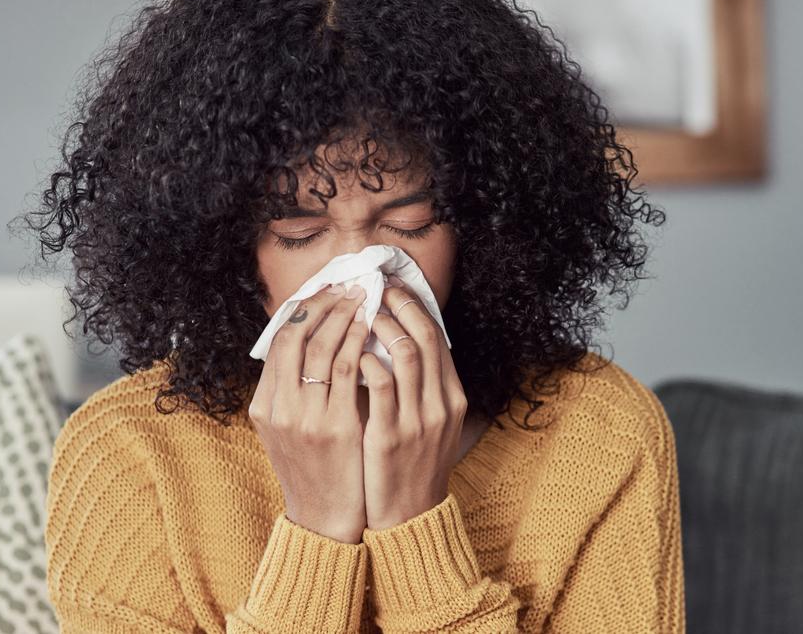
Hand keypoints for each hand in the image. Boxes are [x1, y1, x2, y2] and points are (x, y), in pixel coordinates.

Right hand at [248, 282, 369, 543]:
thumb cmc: (315, 470)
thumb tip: (312, 343)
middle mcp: (278, 408)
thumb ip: (293, 391)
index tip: (327, 290)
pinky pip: (346, 371)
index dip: (304, 309)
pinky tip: (372, 329)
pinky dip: (358, 343)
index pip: (279, 340)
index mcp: (264, 405)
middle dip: (324, 304)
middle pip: (295, 336)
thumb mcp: (289, 429)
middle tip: (349, 285)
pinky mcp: (334, 428)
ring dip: (344, 316)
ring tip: (364, 298)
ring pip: (320, 347)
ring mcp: (304, 418)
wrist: (324, 519)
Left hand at [359, 276, 467, 529]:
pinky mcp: (391, 437)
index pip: (438, 336)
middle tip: (373, 287)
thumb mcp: (429, 423)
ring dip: (381, 326)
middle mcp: (441, 404)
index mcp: (452, 397)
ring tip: (360, 313)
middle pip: (426, 336)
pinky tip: (350, 354)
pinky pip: (380, 387)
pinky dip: (366, 362)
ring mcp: (418, 421)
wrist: (409, 516)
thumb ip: (421, 386)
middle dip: (398, 305)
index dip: (415, 305)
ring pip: (407, 354)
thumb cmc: (411, 464)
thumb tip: (399, 342)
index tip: (392, 286)